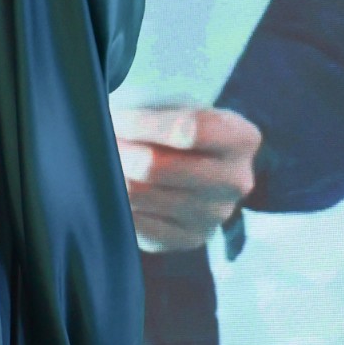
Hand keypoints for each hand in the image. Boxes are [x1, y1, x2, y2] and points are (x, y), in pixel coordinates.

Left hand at [112, 106, 261, 252]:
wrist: (186, 164)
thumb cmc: (173, 125)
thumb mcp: (173, 104)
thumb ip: (150, 112)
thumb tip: (111, 127)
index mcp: (242, 138)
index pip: (187, 130)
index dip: (140, 123)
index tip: (116, 117)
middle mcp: (236, 181)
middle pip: (156, 167)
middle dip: (118, 151)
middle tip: (101, 142)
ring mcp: (215, 215)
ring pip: (139, 195)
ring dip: (111, 176)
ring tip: (104, 162)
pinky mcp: (190, 240)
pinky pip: (137, 224)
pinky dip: (117, 204)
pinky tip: (115, 189)